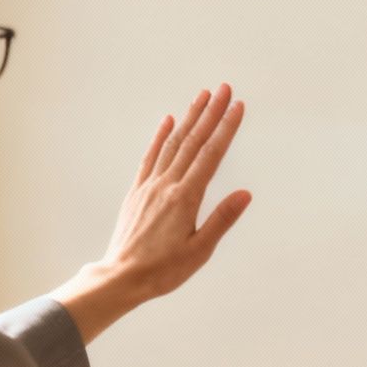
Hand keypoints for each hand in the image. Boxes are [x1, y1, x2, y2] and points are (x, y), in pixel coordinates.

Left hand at [54, 84, 251, 343]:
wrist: (121, 277)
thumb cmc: (163, 270)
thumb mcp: (199, 251)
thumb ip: (222, 219)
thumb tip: (245, 194)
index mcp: (185, 198)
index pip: (211, 155)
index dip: (226, 129)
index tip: (238, 107)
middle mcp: (167, 185)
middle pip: (192, 141)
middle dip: (210, 113)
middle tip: (224, 89)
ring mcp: (150, 186)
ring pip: (172, 143)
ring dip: (189, 118)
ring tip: (202, 96)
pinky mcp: (138, 191)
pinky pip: (151, 157)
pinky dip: (160, 136)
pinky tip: (168, 121)